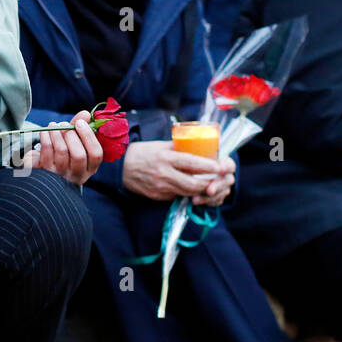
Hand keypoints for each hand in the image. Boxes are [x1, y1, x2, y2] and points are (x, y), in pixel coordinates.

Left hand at [19, 110, 103, 183]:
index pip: (96, 154)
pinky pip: (47, 150)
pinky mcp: (46, 171)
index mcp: (90, 167)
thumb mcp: (75, 142)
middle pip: (79, 155)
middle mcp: (77, 174)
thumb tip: (85, 114)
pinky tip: (46, 131)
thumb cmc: (65, 152)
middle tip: (64, 124)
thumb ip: (81, 127)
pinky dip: (46, 136)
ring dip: (57, 133)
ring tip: (54, 125)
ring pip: (62, 151)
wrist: (45, 169)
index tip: (80, 123)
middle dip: (71, 135)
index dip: (88, 136)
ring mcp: (61, 175)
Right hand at [121, 141, 235, 202]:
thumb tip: (199, 147)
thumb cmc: (142, 153)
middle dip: (209, 184)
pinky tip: (191, 188)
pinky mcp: (158, 196)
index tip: (221, 166)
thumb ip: (179, 148)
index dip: (208, 166)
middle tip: (218, 180)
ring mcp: (160, 188)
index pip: (191, 163)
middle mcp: (164, 174)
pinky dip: (186, 193)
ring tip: (209, 185)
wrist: (121, 168)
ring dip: (200, 190)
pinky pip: (177, 196)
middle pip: (192, 184)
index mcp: (165, 158)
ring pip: (187, 193)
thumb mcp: (161, 146)